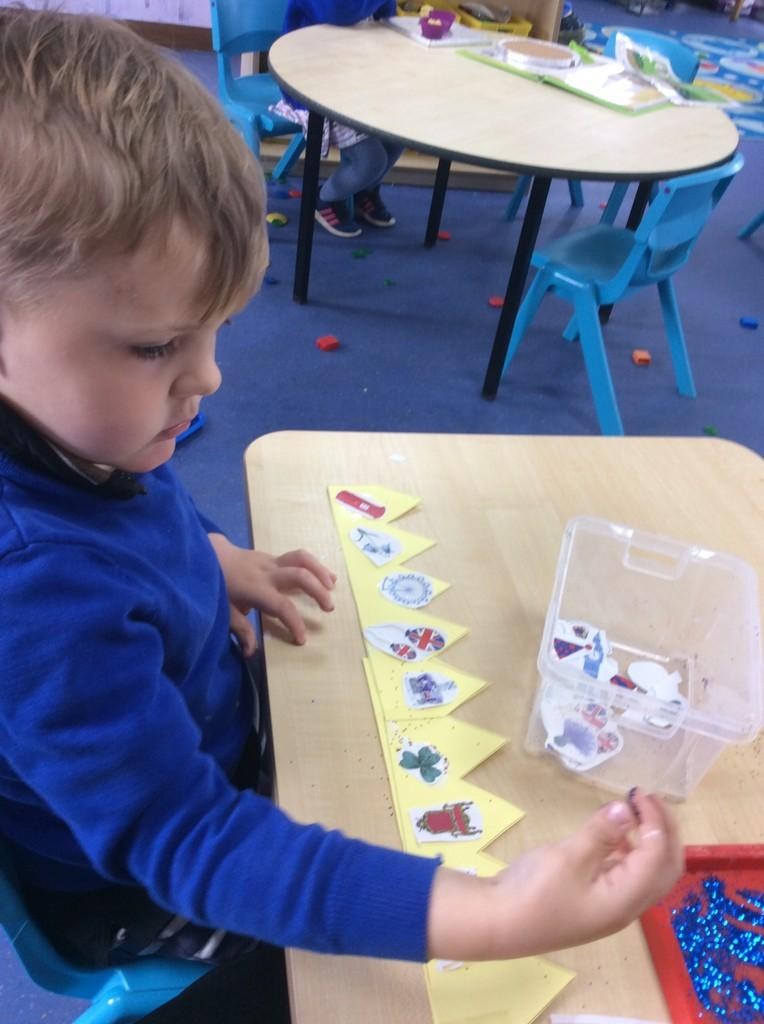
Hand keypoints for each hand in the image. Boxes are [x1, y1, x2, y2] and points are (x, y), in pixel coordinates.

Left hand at [207, 534, 336, 650]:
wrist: (206, 554)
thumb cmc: (213, 585)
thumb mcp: (222, 611)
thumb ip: (241, 630)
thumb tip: (252, 652)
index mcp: (254, 589)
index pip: (281, 606)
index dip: (294, 623)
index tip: (302, 640)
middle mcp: (266, 572)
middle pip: (299, 575)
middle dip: (317, 591)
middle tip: (329, 608)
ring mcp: (270, 561)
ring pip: (301, 558)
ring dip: (320, 572)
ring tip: (332, 587)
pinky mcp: (272, 556)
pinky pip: (297, 557)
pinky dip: (314, 566)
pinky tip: (325, 576)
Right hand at [427, 789, 682, 960]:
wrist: (500, 923)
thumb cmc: (536, 891)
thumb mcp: (569, 856)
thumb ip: (601, 833)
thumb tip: (626, 809)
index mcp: (626, 899)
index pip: (657, 856)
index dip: (654, 820)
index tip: (638, 792)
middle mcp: (627, 906)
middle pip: (665, 869)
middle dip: (664, 832)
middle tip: (651, 800)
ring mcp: (611, 906)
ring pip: (648, 873)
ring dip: (649, 841)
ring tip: (634, 812)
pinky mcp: (595, 901)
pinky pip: (627, 875)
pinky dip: (630, 851)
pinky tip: (613, 835)